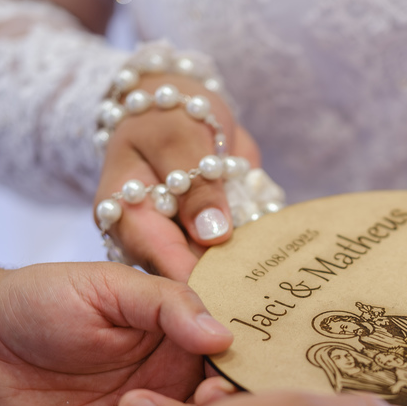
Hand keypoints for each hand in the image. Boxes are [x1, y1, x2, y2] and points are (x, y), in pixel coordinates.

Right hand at [96, 73, 261, 280]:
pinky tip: (280, 258)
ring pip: (214, 270)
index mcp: (127, 215)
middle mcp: (150, 237)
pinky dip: (256, 252)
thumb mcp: (180, 136)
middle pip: (187, 275)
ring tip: (276, 282)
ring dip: (246, 271)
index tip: (230, 299)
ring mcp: (181, 241)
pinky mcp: (209, 239)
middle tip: (264, 296)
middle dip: (225, 284)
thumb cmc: (169, 113)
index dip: (194, 283)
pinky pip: (236, 254)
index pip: (160, 259)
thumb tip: (213, 235)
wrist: (179, 105)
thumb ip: (197, 184)